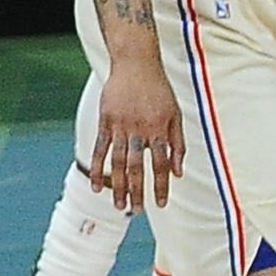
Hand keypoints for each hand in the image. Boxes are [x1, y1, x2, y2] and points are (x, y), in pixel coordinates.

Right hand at [90, 41, 181, 212]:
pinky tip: (97, 186)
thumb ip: (178, 144)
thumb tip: (178, 172)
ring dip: (118, 185)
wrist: (136, 64)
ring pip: (117, 162)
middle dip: (137, 191)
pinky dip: (98, 168)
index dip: (161, 185)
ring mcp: (120, 126)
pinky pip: (100, 149)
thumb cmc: (159, 91)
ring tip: (119, 205)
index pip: (161, 164)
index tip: (161, 203)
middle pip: (137, 167)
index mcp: (160, 129)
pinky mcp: (105, 121)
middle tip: (138, 210)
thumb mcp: (176, 115)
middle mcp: (139, 130)